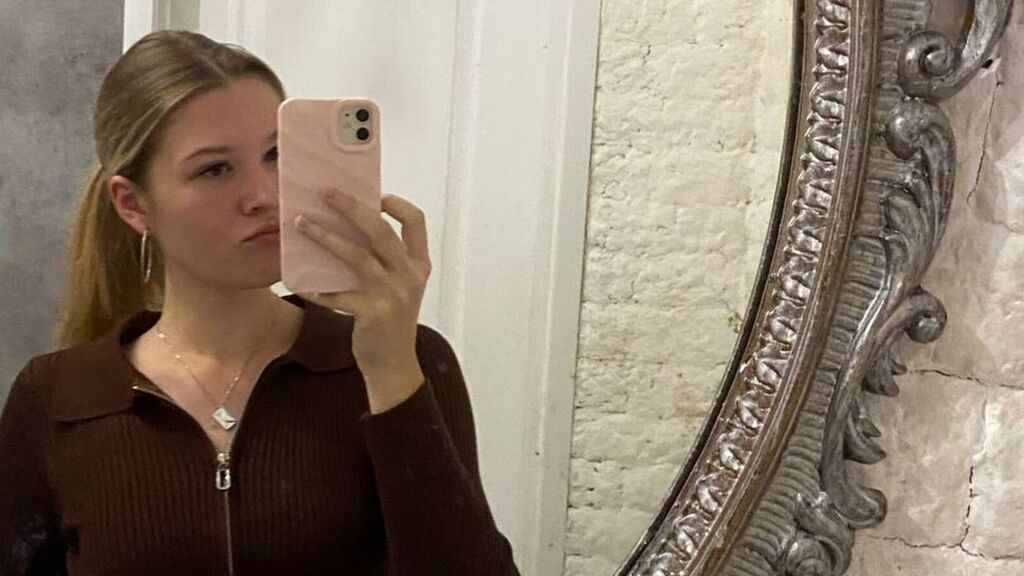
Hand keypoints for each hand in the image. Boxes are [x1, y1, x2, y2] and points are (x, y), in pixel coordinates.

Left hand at [293, 187, 430, 409]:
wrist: (394, 365)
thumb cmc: (391, 322)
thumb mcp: (399, 287)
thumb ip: (386, 262)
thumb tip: (348, 229)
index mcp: (419, 265)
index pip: (416, 222)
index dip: (397, 204)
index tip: (375, 195)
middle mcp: (409, 276)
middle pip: (381, 231)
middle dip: (352, 207)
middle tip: (326, 192)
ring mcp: (392, 294)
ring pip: (357, 255)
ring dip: (326, 236)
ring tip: (301, 223)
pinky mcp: (372, 313)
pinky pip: (338, 294)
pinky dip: (318, 288)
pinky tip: (300, 282)